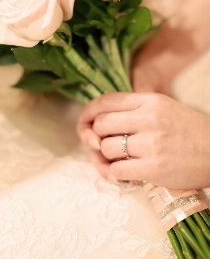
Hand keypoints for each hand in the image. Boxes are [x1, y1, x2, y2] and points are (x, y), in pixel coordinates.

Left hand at [76, 92, 209, 188]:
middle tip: (101, 145)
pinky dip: (114, 172)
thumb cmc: (189, 131)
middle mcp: (149, 118)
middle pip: (101, 124)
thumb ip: (134, 109)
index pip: (106, 101)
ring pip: (105, 147)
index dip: (89, 112)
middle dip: (95, 136)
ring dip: (106, 156)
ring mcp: (151, 143)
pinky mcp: (153, 168)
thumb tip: (99, 120)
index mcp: (150, 101)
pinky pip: (116, 169)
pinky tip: (126, 172)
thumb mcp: (164, 108)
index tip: (85, 122)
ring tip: (118, 159)